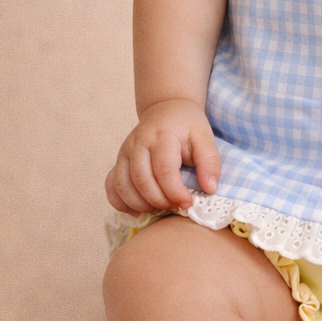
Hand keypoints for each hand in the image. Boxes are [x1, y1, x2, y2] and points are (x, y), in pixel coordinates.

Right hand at [104, 99, 220, 215]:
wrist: (166, 109)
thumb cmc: (186, 125)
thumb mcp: (205, 137)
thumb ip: (210, 162)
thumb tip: (209, 189)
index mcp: (162, 136)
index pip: (164, 170)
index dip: (175, 192)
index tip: (188, 203)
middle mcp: (138, 144)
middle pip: (142, 180)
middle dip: (159, 201)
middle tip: (175, 207)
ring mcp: (125, 152)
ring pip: (123, 186)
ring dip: (141, 205)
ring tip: (160, 209)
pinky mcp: (118, 161)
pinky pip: (111, 186)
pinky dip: (120, 203)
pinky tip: (137, 211)